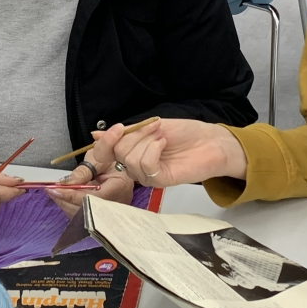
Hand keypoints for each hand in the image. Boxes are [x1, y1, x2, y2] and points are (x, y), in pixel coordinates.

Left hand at [46, 123, 133, 214]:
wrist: (123, 161)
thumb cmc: (113, 157)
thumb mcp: (98, 158)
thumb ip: (82, 172)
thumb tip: (64, 184)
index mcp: (119, 187)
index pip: (92, 198)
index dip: (72, 195)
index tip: (55, 189)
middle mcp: (116, 204)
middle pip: (86, 211)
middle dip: (66, 201)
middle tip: (50, 190)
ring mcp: (110, 212)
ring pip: (83, 216)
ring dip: (66, 204)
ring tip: (54, 192)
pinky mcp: (103, 214)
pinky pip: (84, 214)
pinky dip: (71, 206)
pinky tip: (62, 196)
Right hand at [111, 118, 247, 186]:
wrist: (211, 141)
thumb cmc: (185, 133)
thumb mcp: (150, 126)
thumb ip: (126, 132)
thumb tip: (96, 134)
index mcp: (131, 151)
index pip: (104, 153)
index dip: (106, 141)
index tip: (118, 127)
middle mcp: (135, 166)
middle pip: (118, 152)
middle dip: (136, 135)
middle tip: (156, 128)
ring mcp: (147, 175)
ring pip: (130, 159)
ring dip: (147, 140)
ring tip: (162, 137)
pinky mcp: (159, 181)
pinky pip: (145, 165)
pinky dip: (153, 150)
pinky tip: (164, 144)